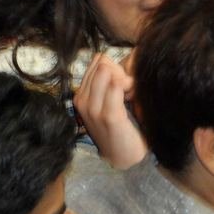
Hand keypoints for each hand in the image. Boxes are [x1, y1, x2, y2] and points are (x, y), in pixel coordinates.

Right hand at [74, 54, 147, 168]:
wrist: (123, 155)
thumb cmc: (120, 125)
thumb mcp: (111, 100)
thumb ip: (113, 79)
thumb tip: (125, 59)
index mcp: (81, 94)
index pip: (98, 61)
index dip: (115, 68)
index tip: (123, 84)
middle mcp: (82, 99)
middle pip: (103, 64)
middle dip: (120, 72)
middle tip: (129, 90)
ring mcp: (93, 108)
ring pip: (109, 72)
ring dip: (126, 80)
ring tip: (131, 95)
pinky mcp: (109, 115)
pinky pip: (117, 87)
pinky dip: (129, 88)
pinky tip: (133, 98)